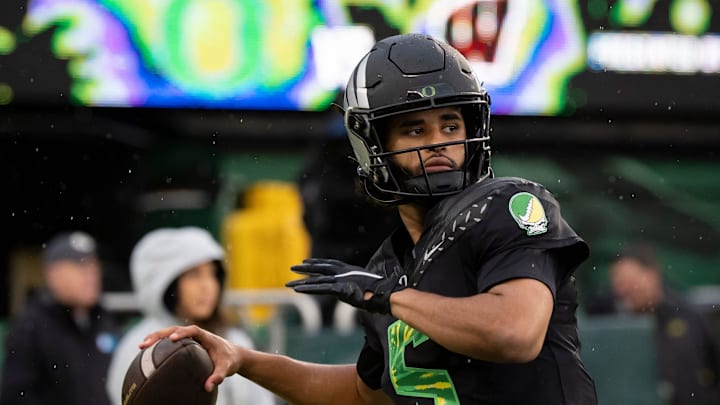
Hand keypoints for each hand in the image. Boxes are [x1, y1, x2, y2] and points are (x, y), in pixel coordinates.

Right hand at [140, 325, 243, 392]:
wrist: (232, 355)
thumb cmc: (229, 360)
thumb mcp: (226, 368)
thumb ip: (219, 377)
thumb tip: (208, 387)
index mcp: (206, 336)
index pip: (193, 330)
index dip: (182, 333)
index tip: (171, 340)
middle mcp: (195, 334)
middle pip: (175, 329)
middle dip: (160, 335)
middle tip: (146, 343)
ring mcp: (189, 338)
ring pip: (169, 333)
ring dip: (155, 338)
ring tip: (141, 347)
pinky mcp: (185, 343)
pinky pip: (169, 341)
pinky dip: (158, 345)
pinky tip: (146, 354)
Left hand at [286, 258, 404, 313]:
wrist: (387, 293)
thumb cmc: (382, 292)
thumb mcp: (369, 287)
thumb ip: (360, 288)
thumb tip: (359, 293)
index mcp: (351, 271)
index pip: (331, 264)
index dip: (318, 263)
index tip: (306, 262)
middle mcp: (345, 273)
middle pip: (321, 268)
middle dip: (306, 268)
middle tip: (293, 267)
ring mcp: (342, 280)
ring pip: (318, 280)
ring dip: (302, 282)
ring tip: (288, 283)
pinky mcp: (340, 289)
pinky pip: (321, 289)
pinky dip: (309, 289)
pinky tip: (298, 290)